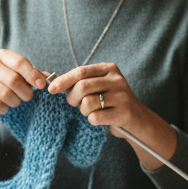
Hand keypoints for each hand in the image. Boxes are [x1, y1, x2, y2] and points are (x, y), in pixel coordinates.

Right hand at [0, 50, 49, 146]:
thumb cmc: (7, 84)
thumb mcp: (21, 76)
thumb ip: (35, 75)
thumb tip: (48, 77)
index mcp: (2, 56)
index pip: (19, 62)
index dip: (32, 74)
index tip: (42, 85)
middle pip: (14, 79)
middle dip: (26, 92)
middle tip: (28, 97)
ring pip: (5, 93)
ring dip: (15, 101)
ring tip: (16, 101)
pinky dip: (4, 109)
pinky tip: (4, 107)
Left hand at [47, 62, 177, 167]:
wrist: (136, 119)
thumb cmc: (110, 101)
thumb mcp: (99, 86)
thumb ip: (80, 82)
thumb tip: (52, 82)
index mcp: (109, 68)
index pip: (81, 71)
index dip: (64, 80)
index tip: (51, 89)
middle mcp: (117, 80)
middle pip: (82, 87)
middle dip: (72, 98)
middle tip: (74, 103)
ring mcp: (122, 96)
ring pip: (87, 103)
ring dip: (83, 110)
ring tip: (91, 111)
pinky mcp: (123, 112)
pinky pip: (95, 117)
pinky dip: (92, 120)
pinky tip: (101, 118)